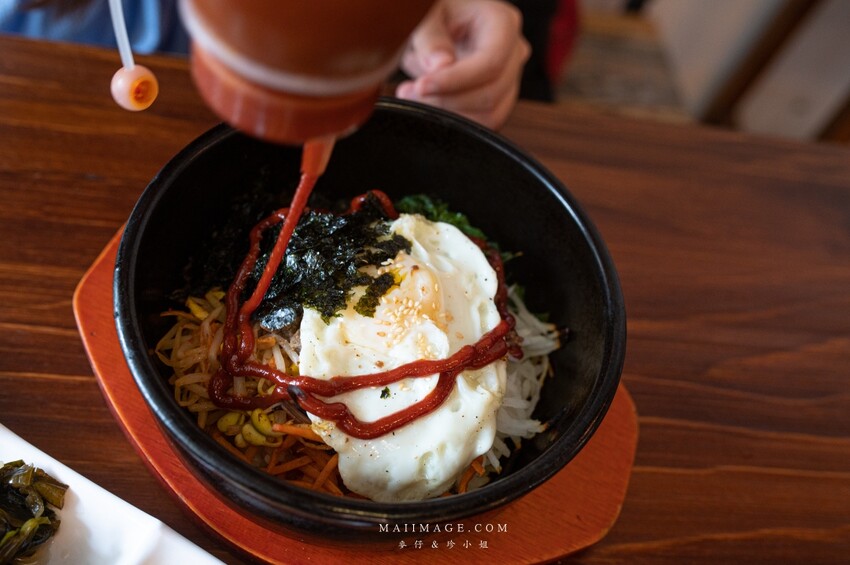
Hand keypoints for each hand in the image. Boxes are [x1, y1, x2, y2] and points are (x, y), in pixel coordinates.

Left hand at [395, 0, 529, 129]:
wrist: (441, 20)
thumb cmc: (437, 11)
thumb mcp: (428, 13)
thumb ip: (430, 36)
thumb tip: (439, 66)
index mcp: (503, 23)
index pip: (490, 64)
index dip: (455, 81)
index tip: (422, 86)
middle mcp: (514, 52)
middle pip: (490, 94)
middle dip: (446, 101)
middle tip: (408, 92)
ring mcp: (510, 78)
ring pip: (489, 115)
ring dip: (448, 114)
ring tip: (412, 95)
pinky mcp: (499, 98)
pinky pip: (481, 121)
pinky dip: (452, 120)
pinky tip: (426, 102)